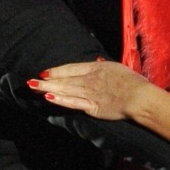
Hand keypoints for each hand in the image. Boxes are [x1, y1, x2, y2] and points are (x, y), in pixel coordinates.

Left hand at [28, 58, 146, 120]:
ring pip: (65, 90)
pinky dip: (60, 100)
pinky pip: (73, 102)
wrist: (140, 97)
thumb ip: (105, 67)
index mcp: (96, 68)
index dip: (57, 71)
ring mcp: (89, 93)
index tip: (45, 73)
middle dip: (46, 81)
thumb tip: (98, 62)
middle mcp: (89, 79)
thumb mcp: (118, 68)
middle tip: (30, 81)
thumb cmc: (133, 83)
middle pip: (64, 79)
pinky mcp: (92, 106)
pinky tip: (48, 98)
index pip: (71, 68)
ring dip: (47, 89)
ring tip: (33, 88)